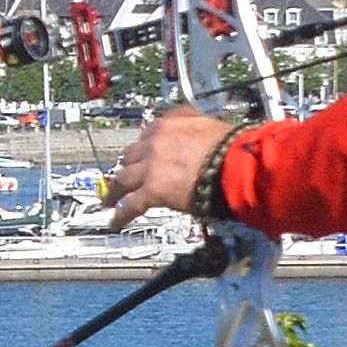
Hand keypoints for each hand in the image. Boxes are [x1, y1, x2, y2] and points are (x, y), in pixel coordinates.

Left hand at [104, 107, 231, 228]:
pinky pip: (130, 204)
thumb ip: (195, 126)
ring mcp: (151, 167)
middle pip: (131, 155)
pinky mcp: (152, 191)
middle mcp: (155, 143)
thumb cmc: (232, 147)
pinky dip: (121, 214)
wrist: (236, 164)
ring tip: (110, 199)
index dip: (145, 147)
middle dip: (128, 166)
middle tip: (126, 176)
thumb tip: (196, 131)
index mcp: (169, 124)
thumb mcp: (210, 125)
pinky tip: (116, 222)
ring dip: (115, 190)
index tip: (143, 154)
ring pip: (123, 179)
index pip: (148, 133)